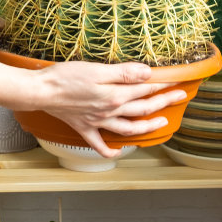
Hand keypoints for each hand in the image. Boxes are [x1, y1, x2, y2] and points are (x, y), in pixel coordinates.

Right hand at [32, 61, 188, 157]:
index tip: (176, 80)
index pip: (145, 90)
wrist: (41, 91)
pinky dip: (110, 151)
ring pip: (128, 128)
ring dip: (147, 127)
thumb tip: (148, 74)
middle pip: (142, 108)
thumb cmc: (66, 76)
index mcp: (115, 95)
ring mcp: (98, 122)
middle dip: (164, 102)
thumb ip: (124, 74)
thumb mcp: (97, 69)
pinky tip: (118, 152)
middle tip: (180, 96)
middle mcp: (110, 111)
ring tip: (161, 123)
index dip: (162, 84)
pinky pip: (99, 144)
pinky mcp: (84, 128)